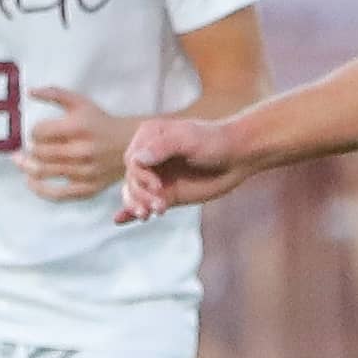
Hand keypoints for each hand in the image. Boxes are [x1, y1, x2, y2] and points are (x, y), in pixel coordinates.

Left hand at [13, 86, 134, 202]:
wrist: (132, 144)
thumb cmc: (101, 122)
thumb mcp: (80, 102)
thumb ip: (54, 94)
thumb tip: (29, 92)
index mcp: (77, 127)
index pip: (39, 132)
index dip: (34, 132)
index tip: (39, 132)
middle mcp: (80, 151)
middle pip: (38, 152)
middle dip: (30, 149)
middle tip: (31, 147)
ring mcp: (84, 172)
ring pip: (43, 171)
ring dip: (28, 167)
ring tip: (21, 162)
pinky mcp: (88, 188)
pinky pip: (58, 195)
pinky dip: (40, 190)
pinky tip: (31, 182)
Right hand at [116, 116, 244, 223]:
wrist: (237, 156)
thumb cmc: (214, 141)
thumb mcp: (189, 139)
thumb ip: (163, 147)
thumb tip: (136, 159)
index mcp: (149, 137)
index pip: (132, 160)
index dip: (140, 175)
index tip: (157, 186)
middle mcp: (148, 156)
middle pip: (132, 179)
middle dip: (141, 195)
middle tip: (157, 207)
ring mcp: (156, 176)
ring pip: (135, 193)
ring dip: (138, 205)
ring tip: (148, 215)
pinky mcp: (166, 194)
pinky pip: (145, 203)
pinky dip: (130, 212)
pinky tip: (119, 220)